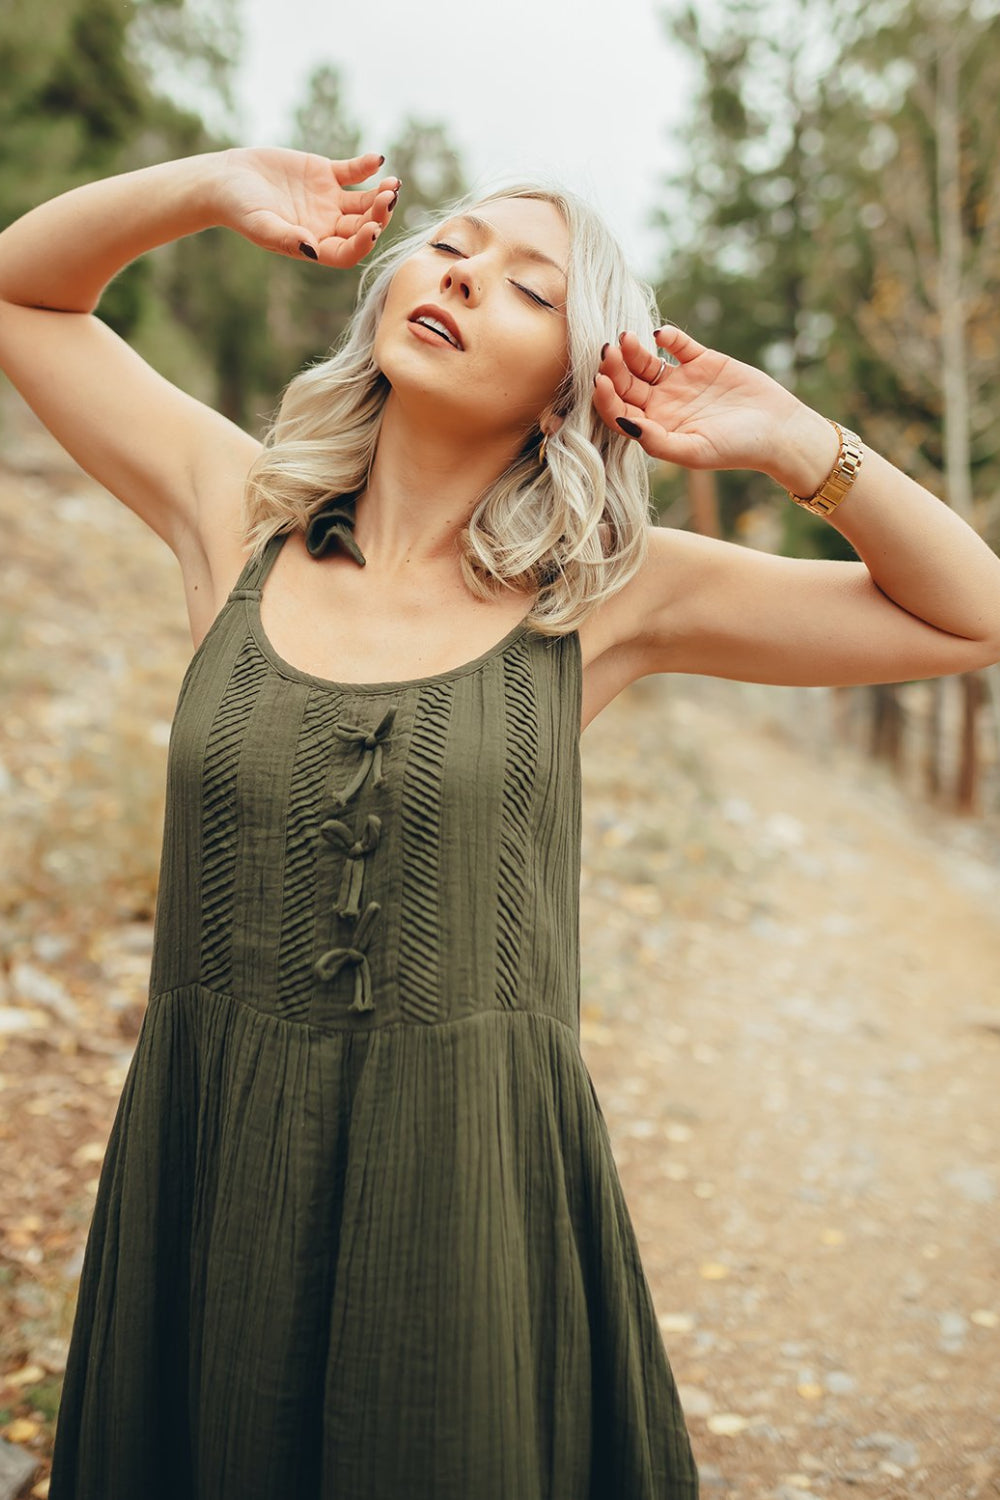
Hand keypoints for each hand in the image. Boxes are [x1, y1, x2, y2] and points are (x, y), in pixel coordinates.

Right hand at [213, 146, 399, 267]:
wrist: (227, 179)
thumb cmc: (239, 209)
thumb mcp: (260, 225)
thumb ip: (287, 238)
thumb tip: (312, 247)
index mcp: (315, 245)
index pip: (348, 252)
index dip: (363, 243)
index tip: (373, 229)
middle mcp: (328, 226)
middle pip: (363, 226)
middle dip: (379, 214)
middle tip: (388, 197)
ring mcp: (330, 200)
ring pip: (364, 201)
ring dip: (380, 194)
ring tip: (392, 183)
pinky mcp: (326, 174)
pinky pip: (353, 171)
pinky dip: (366, 166)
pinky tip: (376, 159)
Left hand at [593, 326, 838, 492]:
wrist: (778, 430)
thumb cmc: (737, 449)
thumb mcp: (694, 451)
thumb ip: (657, 441)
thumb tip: (625, 422)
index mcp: (656, 428)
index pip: (619, 411)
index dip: (606, 397)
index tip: (601, 380)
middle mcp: (663, 404)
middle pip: (627, 383)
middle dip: (614, 368)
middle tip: (608, 351)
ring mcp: (681, 381)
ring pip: (645, 361)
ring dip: (633, 350)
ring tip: (627, 337)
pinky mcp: (702, 361)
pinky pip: (678, 344)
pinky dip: (669, 336)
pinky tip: (662, 334)